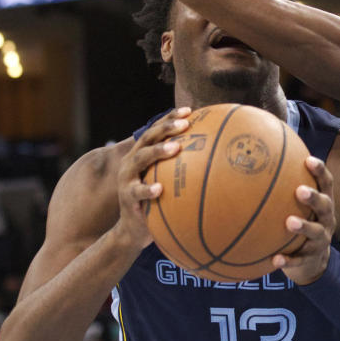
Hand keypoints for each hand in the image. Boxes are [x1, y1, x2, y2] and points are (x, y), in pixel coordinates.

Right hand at [113, 107, 190, 249]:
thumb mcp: (165, 182)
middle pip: (148, 138)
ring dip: (158, 152)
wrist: (132, 230)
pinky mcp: (127, 197)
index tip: (189, 110)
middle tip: (185, 124)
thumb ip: (179, 169)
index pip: (155, 130)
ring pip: (140, 159)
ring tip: (175, 148)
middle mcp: (131, 162)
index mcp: (141, 154)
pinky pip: (138, 192)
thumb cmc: (155, 203)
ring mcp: (126, 178)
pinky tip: (160, 189)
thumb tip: (212, 158)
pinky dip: (148, 190)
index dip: (170, 118)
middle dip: (166, 128)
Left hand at [272, 156, 336, 284]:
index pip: (326, 184)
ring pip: (316, 232)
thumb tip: (259, 162)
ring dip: (304, 227)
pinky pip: (300, 259)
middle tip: (300, 190)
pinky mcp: (311, 258)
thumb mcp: (299, 206)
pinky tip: (275, 260)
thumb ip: (286, 188)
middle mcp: (326, 219)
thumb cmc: (302, 221)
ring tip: (289, 222)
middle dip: (314, 198)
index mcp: (324, 203)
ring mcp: (321, 239)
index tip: (309, 160)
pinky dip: (288, 260)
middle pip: (325, 206)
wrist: (312, 260)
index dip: (320, 171)